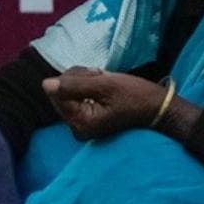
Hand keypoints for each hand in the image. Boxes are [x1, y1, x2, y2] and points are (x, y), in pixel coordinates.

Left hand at [43, 67, 169, 140]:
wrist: (159, 108)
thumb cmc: (136, 96)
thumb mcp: (105, 85)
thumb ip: (74, 84)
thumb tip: (45, 84)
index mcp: (79, 122)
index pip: (58, 91)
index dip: (76, 77)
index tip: (96, 77)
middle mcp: (76, 127)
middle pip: (61, 92)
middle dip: (80, 79)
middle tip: (102, 79)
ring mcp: (81, 123)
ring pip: (69, 90)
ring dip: (86, 80)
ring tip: (105, 83)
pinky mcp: (86, 117)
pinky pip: (77, 95)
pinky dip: (89, 86)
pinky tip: (104, 87)